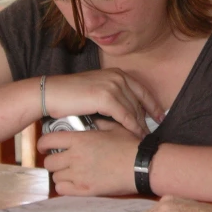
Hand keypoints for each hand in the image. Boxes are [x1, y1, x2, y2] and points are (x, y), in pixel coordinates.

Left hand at [39, 119, 138, 195]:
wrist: (142, 166)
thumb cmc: (130, 146)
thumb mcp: (114, 128)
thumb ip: (97, 123)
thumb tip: (89, 121)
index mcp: (80, 140)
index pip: (48, 140)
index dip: (43, 143)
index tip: (45, 146)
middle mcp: (75, 157)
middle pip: (49, 161)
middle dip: (53, 160)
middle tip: (62, 159)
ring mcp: (79, 175)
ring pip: (55, 176)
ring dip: (60, 174)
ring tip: (70, 172)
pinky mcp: (85, 190)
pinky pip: (62, 190)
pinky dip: (65, 186)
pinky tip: (74, 182)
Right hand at [43, 69, 163, 137]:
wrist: (51, 93)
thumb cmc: (70, 95)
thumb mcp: (96, 89)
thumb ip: (112, 94)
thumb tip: (126, 109)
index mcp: (117, 73)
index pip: (142, 90)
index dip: (153, 105)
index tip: (160, 117)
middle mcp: (118, 77)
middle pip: (139, 102)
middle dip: (146, 119)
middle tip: (151, 133)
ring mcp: (113, 86)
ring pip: (134, 110)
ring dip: (140, 126)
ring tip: (143, 138)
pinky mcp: (106, 98)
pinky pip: (125, 116)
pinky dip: (131, 127)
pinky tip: (134, 136)